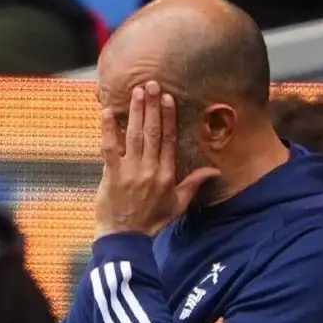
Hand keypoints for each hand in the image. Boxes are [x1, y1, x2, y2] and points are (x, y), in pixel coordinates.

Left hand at [95, 81, 220, 238]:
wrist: (126, 238)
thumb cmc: (152, 221)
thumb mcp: (178, 204)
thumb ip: (194, 183)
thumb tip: (215, 171)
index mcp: (166, 174)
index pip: (168, 140)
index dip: (169, 117)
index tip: (168, 98)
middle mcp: (150, 169)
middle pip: (153, 132)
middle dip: (152, 106)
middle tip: (152, 84)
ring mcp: (130, 171)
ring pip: (134, 135)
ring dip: (135, 112)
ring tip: (137, 91)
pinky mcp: (112, 175)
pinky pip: (109, 148)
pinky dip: (108, 129)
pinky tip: (107, 111)